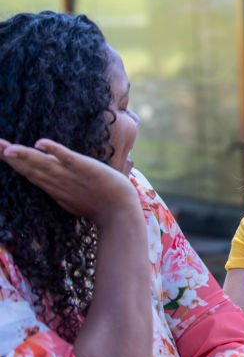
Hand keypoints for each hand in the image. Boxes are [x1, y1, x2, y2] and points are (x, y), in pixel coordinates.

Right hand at [0, 138, 136, 225]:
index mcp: (53, 187)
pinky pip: (67, 157)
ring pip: (43, 163)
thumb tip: (54, 181)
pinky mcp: (84, 168)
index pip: (27, 172)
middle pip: (29, 167)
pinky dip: (54, 150)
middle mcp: (57, 181)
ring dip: (25, 155)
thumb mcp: (73, 197)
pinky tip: (40, 143)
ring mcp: (70, 175)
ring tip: (6, 148)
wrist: (119, 213)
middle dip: (9, 156)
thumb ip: (61, 187)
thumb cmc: (99, 205)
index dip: (12, 162)